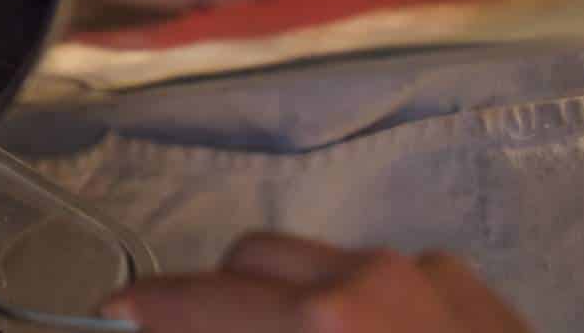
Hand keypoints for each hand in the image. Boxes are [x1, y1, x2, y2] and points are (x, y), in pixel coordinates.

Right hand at [107, 234, 527, 330]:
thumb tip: (165, 332)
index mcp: (317, 322)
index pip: (194, 301)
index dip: (141, 308)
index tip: (108, 314)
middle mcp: (367, 279)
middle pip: (249, 259)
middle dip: (215, 300)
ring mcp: (429, 276)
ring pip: (319, 263)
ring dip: (289, 302)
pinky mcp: (475, 290)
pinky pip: (388, 278)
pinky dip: (359, 308)